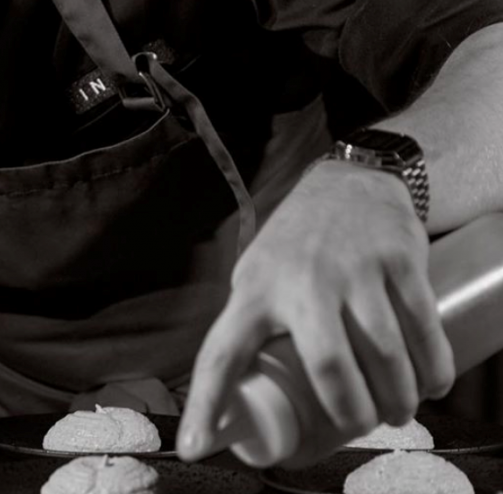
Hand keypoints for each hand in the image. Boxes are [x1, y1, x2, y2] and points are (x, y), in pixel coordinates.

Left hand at [176, 159, 454, 465]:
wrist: (347, 181)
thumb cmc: (294, 243)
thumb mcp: (256, 273)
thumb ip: (252, 323)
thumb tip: (240, 388)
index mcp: (253, 290)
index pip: (221, 353)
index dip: (206, 403)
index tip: (195, 446)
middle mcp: (300, 280)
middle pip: (327, 368)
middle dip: (351, 414)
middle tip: (361, 425)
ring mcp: (353, 269)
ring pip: (383, 355)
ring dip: (398, 398)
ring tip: (398, 411)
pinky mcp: (398, 259)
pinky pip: (422, 328)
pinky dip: (433, 369)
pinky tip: (430, 384)